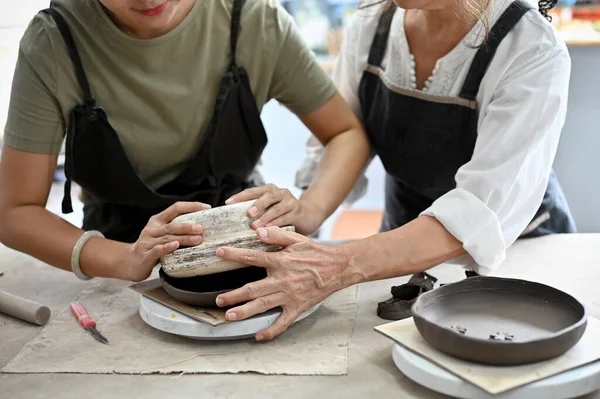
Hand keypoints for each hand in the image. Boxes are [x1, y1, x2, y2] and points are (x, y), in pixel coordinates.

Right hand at [121, 201, 210, 281]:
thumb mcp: (162, 234)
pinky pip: (157, 250)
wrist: (130, 262)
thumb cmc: (152, 247)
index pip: (175, 208)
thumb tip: (202, 228)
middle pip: (172, 225)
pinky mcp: (145, 255)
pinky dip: (167, 248)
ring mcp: (147, 241)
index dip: (191, 206)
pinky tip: (176, 245)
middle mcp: (152, 229)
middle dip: (188, 226)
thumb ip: (176, 229)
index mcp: (158, 220)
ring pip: (168, 238)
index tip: (207, 208)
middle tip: (202, 228)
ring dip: (184, 238)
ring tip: (198, 239)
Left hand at [214, 226, 353, 340]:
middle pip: (253, 289)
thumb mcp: (297, 239)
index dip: (234, 255)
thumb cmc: (316, 253)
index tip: (219, 253)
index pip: (252, 257)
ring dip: (245, 311)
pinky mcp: (297, 308)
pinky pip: (282, 322)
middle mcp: (282, 280)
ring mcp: (289, 296)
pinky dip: (271, 330)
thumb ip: (277, 234)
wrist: (338, 268)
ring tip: (229, 316)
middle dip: (234, 295)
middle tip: (219, 300)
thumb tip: (258, 231)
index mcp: (281, 261)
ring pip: (263, 306)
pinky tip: (259, 336)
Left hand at [225, 184, 323, 234]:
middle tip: (248, 214)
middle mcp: (280, 193)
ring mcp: (290, 202)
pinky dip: (276, 225)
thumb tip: (234, 221)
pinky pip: (285, 218)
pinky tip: (269, 231)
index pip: (252, 191)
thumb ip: (257, 211)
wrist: (308, 215)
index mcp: (270, 190)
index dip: (240, 196)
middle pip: (267, 196)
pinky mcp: (297, 212)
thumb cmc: (283, 213)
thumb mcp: (270, 208)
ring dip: (265, 218)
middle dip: (257, 205)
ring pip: (276, 208)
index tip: (228, 203)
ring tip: (256, 227)